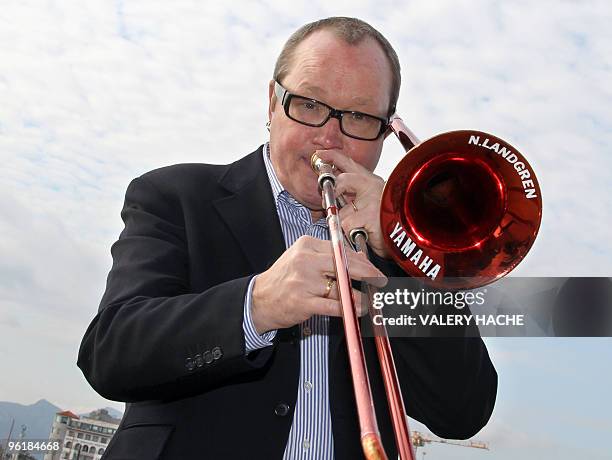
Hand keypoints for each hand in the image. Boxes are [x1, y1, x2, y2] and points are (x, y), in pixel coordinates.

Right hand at [251, 235, 386, 333]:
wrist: (258, 299)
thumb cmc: (282, 279)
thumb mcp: (302, 258)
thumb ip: (329, 256)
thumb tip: (358, 257)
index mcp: (307, 245)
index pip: (342, 250)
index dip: (362, 261)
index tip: (374, 269)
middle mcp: (305, 260)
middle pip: (346, 264)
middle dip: (368, 274)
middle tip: (381, 281)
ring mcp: (303, 282)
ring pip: (342, 287)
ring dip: (361, 296)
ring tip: (370, 301)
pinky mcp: (303, 302)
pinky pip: (334, 305)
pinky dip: (350, 309)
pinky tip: (358, 311)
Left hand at [315, 149, 389, 258]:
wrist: (403, 238)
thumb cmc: (383, 220)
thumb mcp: (368, 201)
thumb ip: (352, 193)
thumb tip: (329, 191)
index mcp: (371, 180)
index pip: (349, 162)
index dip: (332, 156)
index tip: (320, 153)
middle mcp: (372, 186)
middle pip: (343, 179)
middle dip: (332, 190)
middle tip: (326, 202)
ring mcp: (372, 200)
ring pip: (341, 208)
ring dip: (342, 220)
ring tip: (355, 226)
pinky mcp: (369, 215)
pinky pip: (345, 223)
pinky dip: (347, 231)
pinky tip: (359, 233)